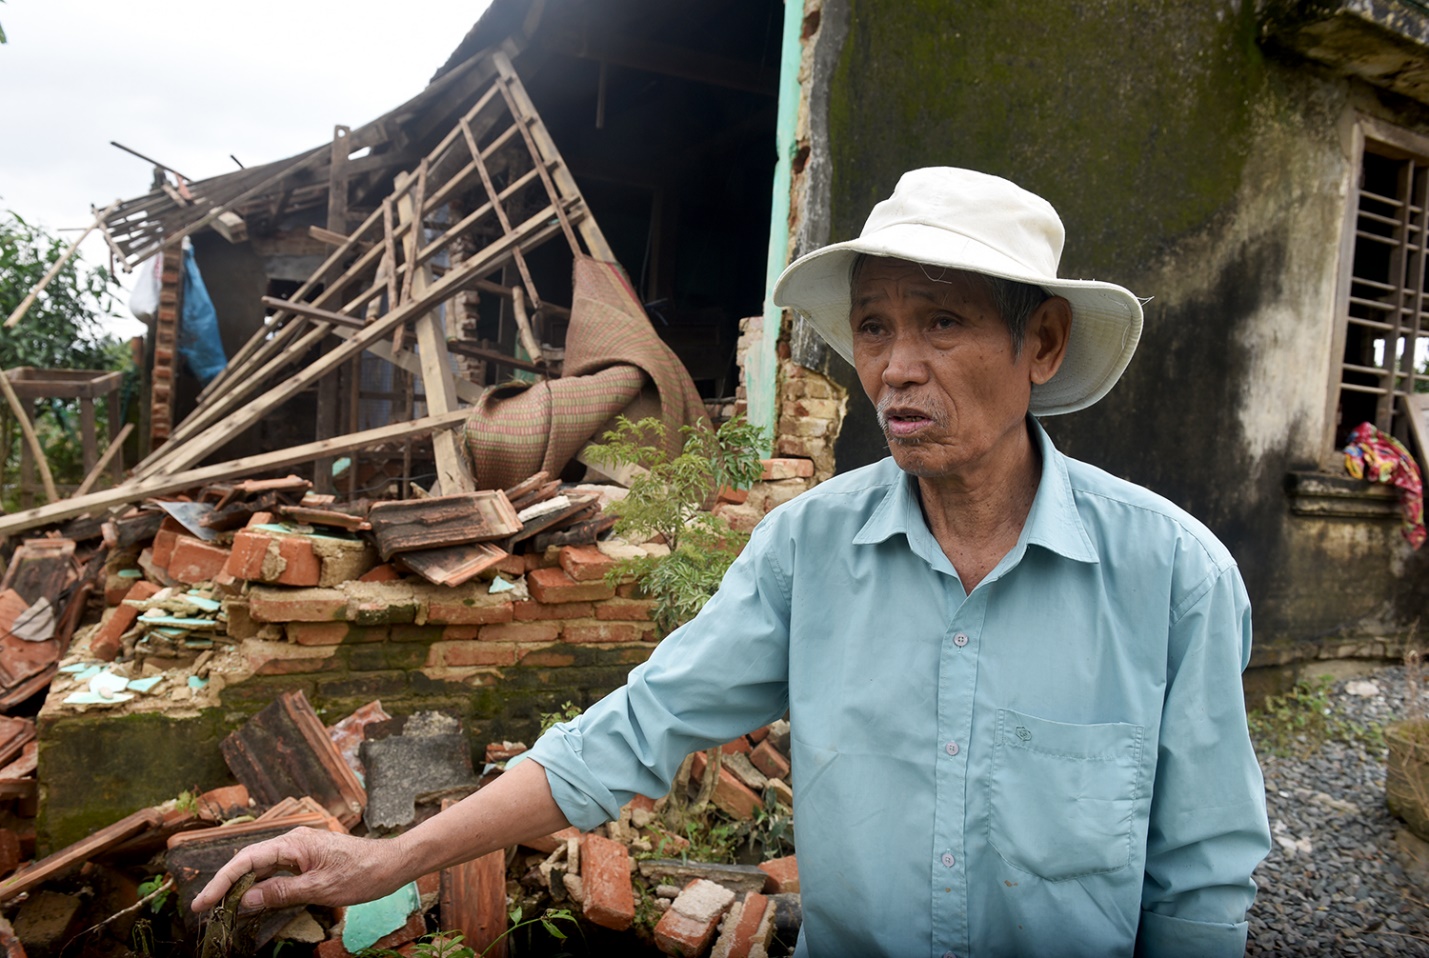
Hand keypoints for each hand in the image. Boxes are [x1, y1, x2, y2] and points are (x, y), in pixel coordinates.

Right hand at [190, 827, 404, 913]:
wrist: (391, 864)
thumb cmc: (362, 873)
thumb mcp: (320, 888)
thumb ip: (281, 893)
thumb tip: (245, 900)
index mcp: (294, 842)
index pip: (246, 860)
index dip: (221, 881)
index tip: (202, 902)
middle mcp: (293, 840)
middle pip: (248, 861)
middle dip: (224, 884)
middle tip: (204, 909)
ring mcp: (299, 848)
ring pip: (260, 865)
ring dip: (240, 885)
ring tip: (220, 907)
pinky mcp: (305, 857)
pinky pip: (274, 869)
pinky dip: (259, 884)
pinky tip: (250, 900)